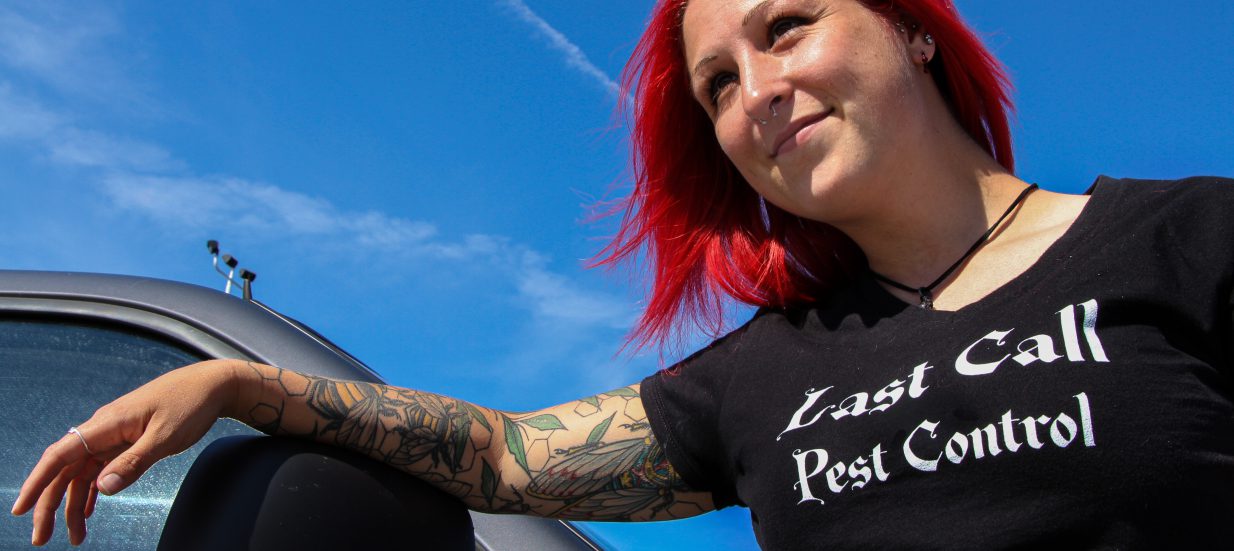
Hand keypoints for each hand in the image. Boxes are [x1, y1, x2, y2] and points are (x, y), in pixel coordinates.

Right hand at [10, 360, 240, 545]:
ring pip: (82, 472)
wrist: (212, 385)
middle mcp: (103, 428)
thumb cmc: (190, 405)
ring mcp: (114, 434)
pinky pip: (100, 467)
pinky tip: (89, 512)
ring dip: (74, 504)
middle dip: (51, 504)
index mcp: (107, 423)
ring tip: (75, 538)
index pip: (60, 455)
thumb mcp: (165, 437)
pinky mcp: (126, 439)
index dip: (37, 483)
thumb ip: (134, 462)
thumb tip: (101, 488)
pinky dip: (92, 490)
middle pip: (65, 470)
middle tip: (42, 539)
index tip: (21, 509)